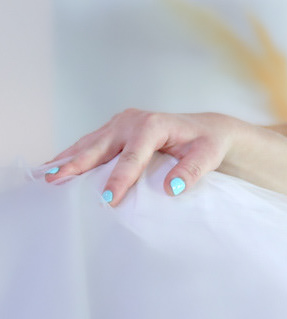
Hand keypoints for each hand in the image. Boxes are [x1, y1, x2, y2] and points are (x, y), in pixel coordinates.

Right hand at [42, 110, 244, 205]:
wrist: (207, 130)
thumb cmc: (207, 144)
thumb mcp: (208, 156)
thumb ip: (192, 171)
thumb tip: (172, 188)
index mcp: (152, 126)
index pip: (132, 157)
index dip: (120, 178)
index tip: (108, 198)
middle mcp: (132, 121)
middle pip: (100, 147)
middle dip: (77, 164)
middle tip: (55, 181)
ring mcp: (120, 123)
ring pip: (90, 143)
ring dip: (68, 159)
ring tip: (46, 175)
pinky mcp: (115, 129)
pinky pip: (90, 143)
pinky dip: (73, 154)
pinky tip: (56, 166)